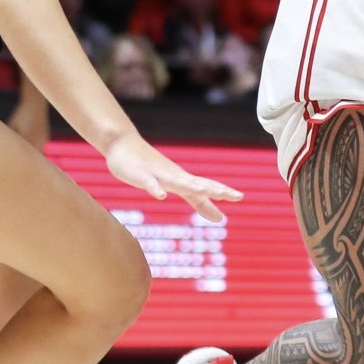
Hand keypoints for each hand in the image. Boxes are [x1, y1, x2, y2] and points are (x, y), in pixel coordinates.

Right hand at [102, 134, 242, 223]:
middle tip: (231, 194)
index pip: (207, 186)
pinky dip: (155, 189)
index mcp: (184, 180)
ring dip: (190, 186)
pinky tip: (160, 196)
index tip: (240, 197)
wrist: (123, 145)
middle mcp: (175, 176)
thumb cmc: (152, 168)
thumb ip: (199, 202)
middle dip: (214, 189)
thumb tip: (221, 218)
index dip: (223, 192)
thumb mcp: (178, 187)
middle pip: (197, 183)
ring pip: (177, 182)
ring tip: (203, 191)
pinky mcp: (141, 175)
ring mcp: (158, 175)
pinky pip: (149, 183)